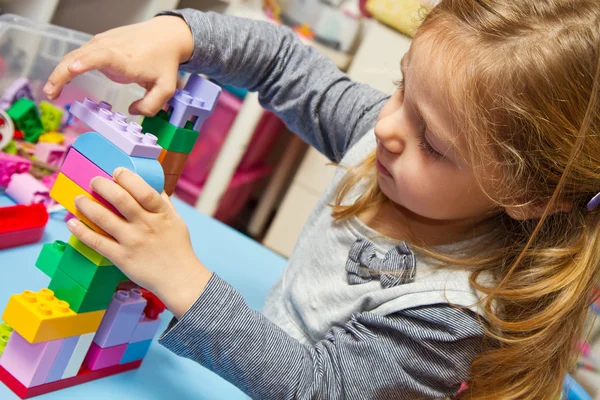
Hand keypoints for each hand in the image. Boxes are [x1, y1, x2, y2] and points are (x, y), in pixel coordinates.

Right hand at [44, 16, 193, 115]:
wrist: (165, 36)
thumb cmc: (164, 61)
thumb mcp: (167, 87)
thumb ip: (152, 104)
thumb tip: (132, 111)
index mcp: (126, 59)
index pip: (103, 56)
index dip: (86, 62)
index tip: (72, 69)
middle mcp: (110, 47)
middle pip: (79, 56)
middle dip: (62, 74)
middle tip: (52, 94)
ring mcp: (102, 43)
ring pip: (75, 55)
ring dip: (61, 72)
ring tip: (53, 92)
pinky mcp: (99, 43)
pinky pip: (79, 54)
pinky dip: (68, 66)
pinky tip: (62, 79)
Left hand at [66, 168, 211, 317]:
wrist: (179, 278)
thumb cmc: (178, 248)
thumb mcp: (176, 221)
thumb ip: (163, 202)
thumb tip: (152, 183)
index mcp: (161, 214)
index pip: (143, 190)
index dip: (127, 178)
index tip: (116, 171)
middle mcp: (146, 226)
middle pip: (121, 200)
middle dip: (103, 186)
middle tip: (94, 181)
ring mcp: (133, 242)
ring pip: (104, 218)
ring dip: (87, 205)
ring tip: (79, 199)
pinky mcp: (122, 258)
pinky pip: (97, 242)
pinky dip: (82, 231)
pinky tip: (72, 223)